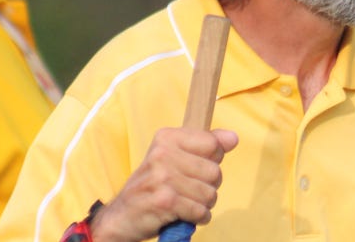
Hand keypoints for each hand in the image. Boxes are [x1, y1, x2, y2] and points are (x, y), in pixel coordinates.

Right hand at [89, 127, 238, 241]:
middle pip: (215, 171)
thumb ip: (206, 145)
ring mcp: (162, 177)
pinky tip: (185, 215)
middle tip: (189, 190)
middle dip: (209, 186)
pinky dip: (198, 217)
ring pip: (209, 193)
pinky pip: (199, 210)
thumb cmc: (153, 185)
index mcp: (166, 137)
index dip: (212, 160)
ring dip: (203, 205)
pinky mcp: (164, 201)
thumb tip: (233, 138)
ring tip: (186, 203)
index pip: (213, 144)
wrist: (121, 216)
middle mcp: (162, 153)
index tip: (196, 168)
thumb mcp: (175, 158)